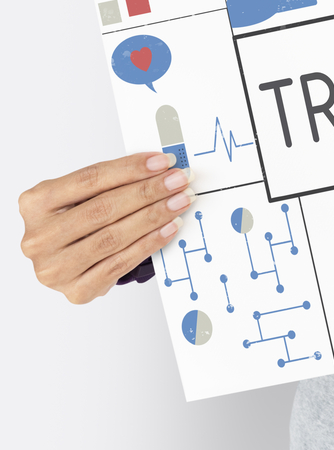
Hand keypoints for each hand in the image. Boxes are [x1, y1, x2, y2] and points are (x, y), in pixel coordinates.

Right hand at [19, 153, 195, 303]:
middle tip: (177, 181)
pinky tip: (169, 228)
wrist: (66, 263)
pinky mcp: (76, 291)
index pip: (90, 179)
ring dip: (154, 216)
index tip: (162, 162)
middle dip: (148, 192)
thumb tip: (158, 167)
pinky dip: (149, 244)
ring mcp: (55, 268)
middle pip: (103, 209)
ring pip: (113, 237)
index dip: (130, 169)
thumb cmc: (77, 223)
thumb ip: (112, 182)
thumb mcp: (82, 196)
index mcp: (35, 203)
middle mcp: (39, 237)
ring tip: (179, 202)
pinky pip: (120, 264)